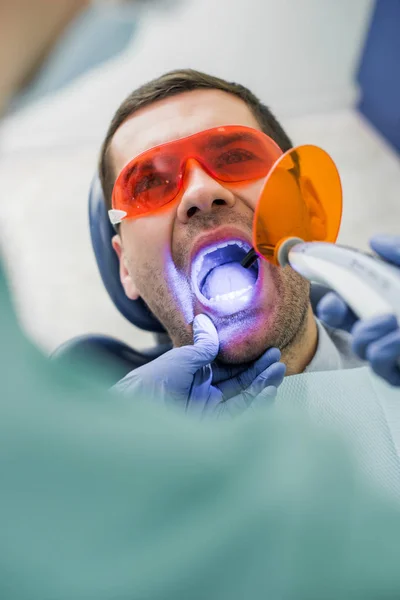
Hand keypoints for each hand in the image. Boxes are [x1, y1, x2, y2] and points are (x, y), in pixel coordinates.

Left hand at [113, 314, 285, 417]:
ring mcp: (208, 411)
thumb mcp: (182, 358)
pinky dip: (255, 405)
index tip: (266, 348)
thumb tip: (205, 320)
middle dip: (258, 370)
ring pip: (242, 398)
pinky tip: (268, 391)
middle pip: (238, 382)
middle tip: (278, 358)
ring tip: (279, 370)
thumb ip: (203, 346)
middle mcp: (203, 393)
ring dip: (261, 384)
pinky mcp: (212, 428)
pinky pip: (238, 416)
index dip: (246, 359)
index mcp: (194, 375)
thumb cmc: (155, 381)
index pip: (227, 367)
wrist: (138, 411)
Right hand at [317, 234, 399, 385]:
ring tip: (388, 320)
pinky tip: (397, 338)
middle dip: (337, 315)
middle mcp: (392, 330)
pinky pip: (384, 369)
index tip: (329, 293)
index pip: (354, 303)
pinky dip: (384, 351)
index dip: (334, 299)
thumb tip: (377, 242)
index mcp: (391, 304)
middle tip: (340, 305)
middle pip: (349, 323)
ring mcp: (398, 355)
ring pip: (364, 349)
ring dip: (367, 334)